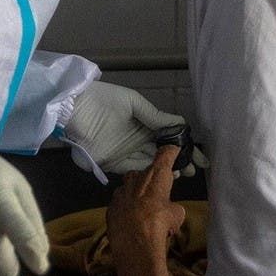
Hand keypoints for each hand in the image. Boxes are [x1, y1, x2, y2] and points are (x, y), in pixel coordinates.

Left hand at [63, 82, 189, 175]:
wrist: (74, 108)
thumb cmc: (104, 100)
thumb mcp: (133, 103)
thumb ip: (155, 116)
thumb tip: (180, 123)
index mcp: (144, 124)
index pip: (169, 139)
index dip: (185, 147)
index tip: (200, 158)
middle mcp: (138, 141)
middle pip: (163, 154)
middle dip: (180, 163)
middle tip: (194, 171)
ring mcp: (126, 153)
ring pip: (151, 164)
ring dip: (167, 170)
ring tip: (183, 174)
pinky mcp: (113, 164)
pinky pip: (134, 170)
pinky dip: (148, 173)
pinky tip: (162, 175)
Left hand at [107, 147, 187, 275]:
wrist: (135, 245)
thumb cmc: (161, 226)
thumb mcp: (177, 215)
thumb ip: (172, 206)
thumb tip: (168, 209)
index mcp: (156, 178)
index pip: (164, 156)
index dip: (169, 151)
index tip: (173, 148)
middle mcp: (136, 180)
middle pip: (145, 172)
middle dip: (151, 179)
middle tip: (158, 191)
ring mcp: (120, 192)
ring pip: (129, 185)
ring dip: (136, 191)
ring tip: (144, 205)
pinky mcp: (111, 207)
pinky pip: (120, 201)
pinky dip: (126, 206)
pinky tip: (132, 218)